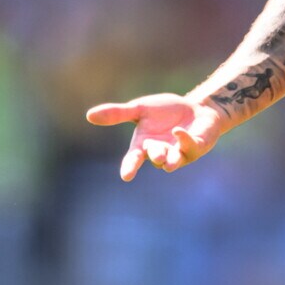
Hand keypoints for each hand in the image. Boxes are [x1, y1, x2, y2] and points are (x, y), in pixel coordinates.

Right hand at [86, 94, 228, 180]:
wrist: (195, 108)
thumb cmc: (165, 111)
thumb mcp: (140, 109)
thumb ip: (117, 114)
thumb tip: (89, 115)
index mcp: (144, 145)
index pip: (134, 159)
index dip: (129, 167)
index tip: (126, 176)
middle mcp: (161, 153)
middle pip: (155, 158)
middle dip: (156, 156)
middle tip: (156, 155)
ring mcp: (179, 153)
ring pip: (173, 161)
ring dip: (170, 160)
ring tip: (166, 159)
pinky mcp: (196, 148)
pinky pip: (190, 148)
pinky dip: (184, 140)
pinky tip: (178, 131)